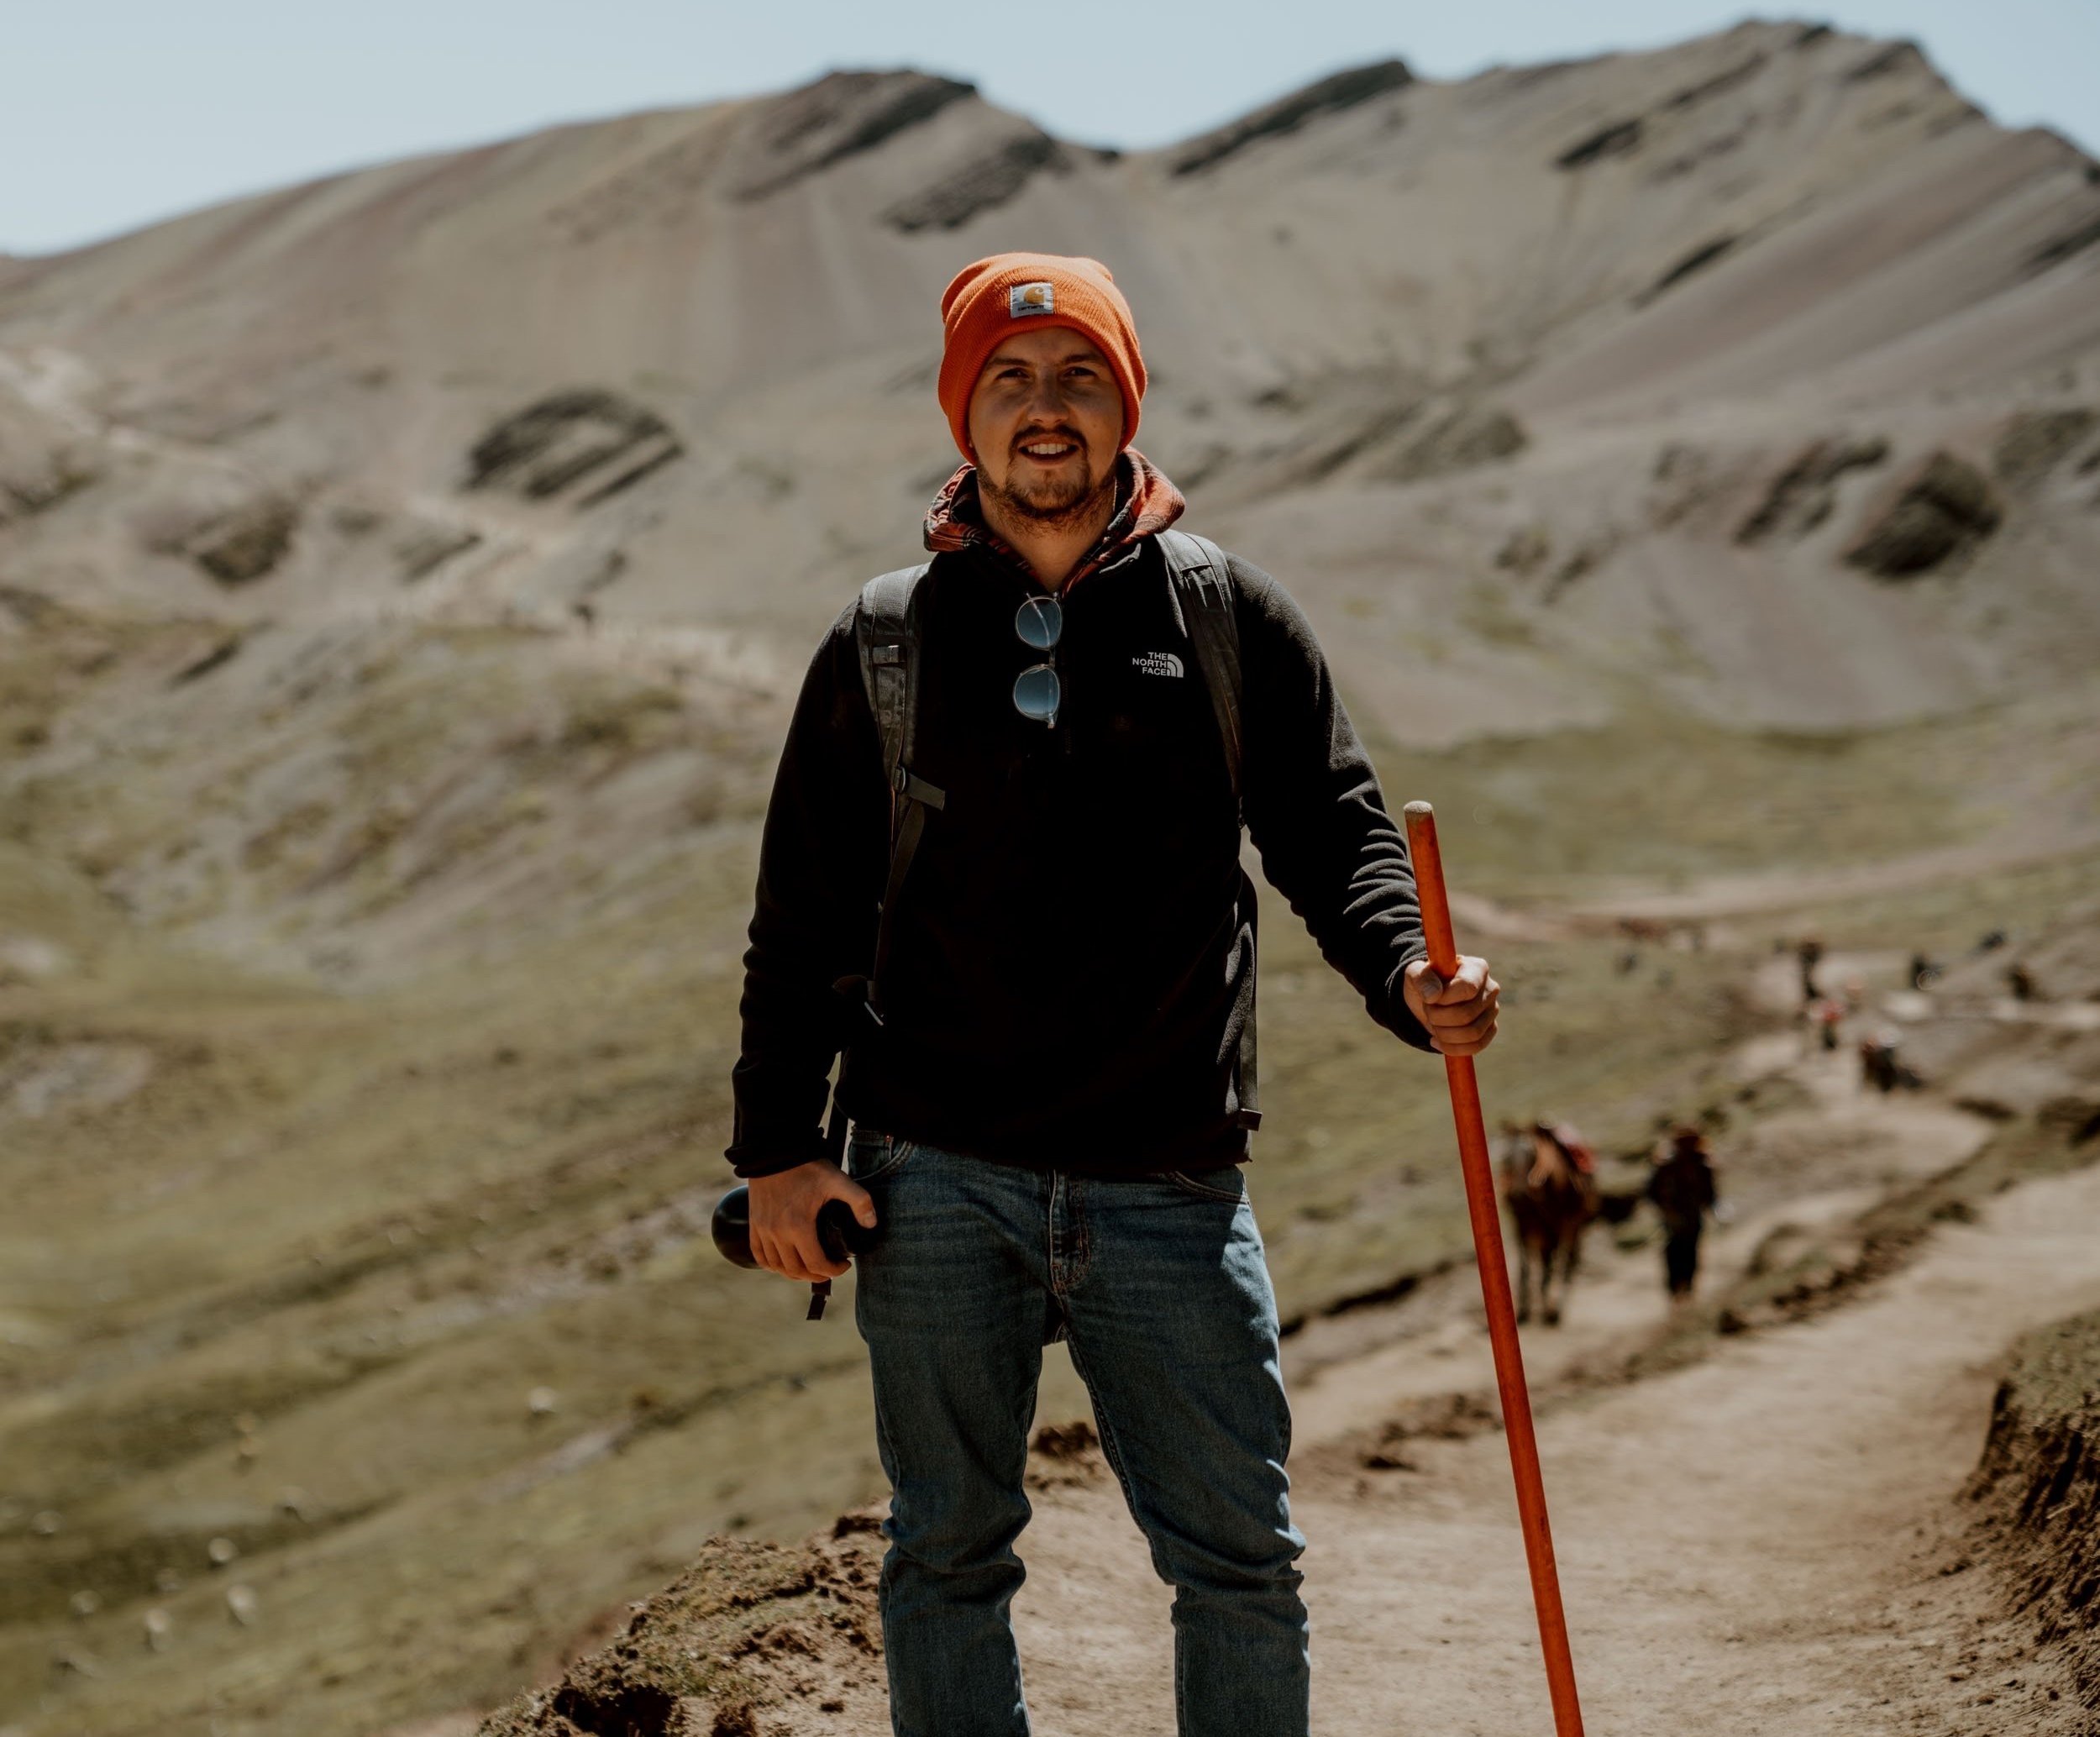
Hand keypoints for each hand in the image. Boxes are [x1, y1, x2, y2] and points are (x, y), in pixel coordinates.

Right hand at [748, 1162, 876, 1282]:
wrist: (773, 1151)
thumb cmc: (806, 1166)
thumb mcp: (837, 1180)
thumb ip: (859, 1200)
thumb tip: (871, 1224)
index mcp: (798, 1227)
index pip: (817, 1265)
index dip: (834, 1271)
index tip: (844, 1264)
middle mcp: (777, 1233)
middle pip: (797, 1271)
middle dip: (817, 1276)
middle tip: (830, 1269)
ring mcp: (763, 1230)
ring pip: (777, 1267)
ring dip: (795, 1273)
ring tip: (810, 1268)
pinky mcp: (754, 1225)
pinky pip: (759, 1256)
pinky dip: (772, 1265)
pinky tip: (784, 1262)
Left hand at [1403, 955, 1500, 1056]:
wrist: (1429, 997)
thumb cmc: (1425, 981)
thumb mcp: (1415, 973)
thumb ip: (1422, 979)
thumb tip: (1434, 996)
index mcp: (1477, 968)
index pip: (1468, 988)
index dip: (1445, 999)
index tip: (1430, 998)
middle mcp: (1490, 988)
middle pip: (1467, 1014)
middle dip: (1438, 1017)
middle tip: (1427, 1010)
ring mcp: (1492, 1010)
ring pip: (1473, 1033)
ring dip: (1443, 1034)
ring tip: (1432, 1024)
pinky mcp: (1490, 1028)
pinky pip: (1476, 1046)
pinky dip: (1452, 1048)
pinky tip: (1436, 1040)